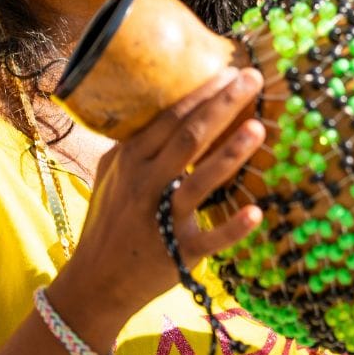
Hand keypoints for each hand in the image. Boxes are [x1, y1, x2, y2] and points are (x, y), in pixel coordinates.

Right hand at [47, 66, 265, 346]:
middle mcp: (145, 186)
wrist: (95, 284)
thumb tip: (156, 110)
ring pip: (199, 181)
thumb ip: (132, 145)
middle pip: (188, 138)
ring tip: (259, 127)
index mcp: (130, 163)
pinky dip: (232, 227)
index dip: (200, 93)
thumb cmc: (108, 224)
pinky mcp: (178, 254)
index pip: (168, 118)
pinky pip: (209, 238)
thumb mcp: (110, 177)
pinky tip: (256, 211)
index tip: (228, 70)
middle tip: (253, 79)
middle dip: (222, 105)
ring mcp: (162, 220)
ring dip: (231, 153)